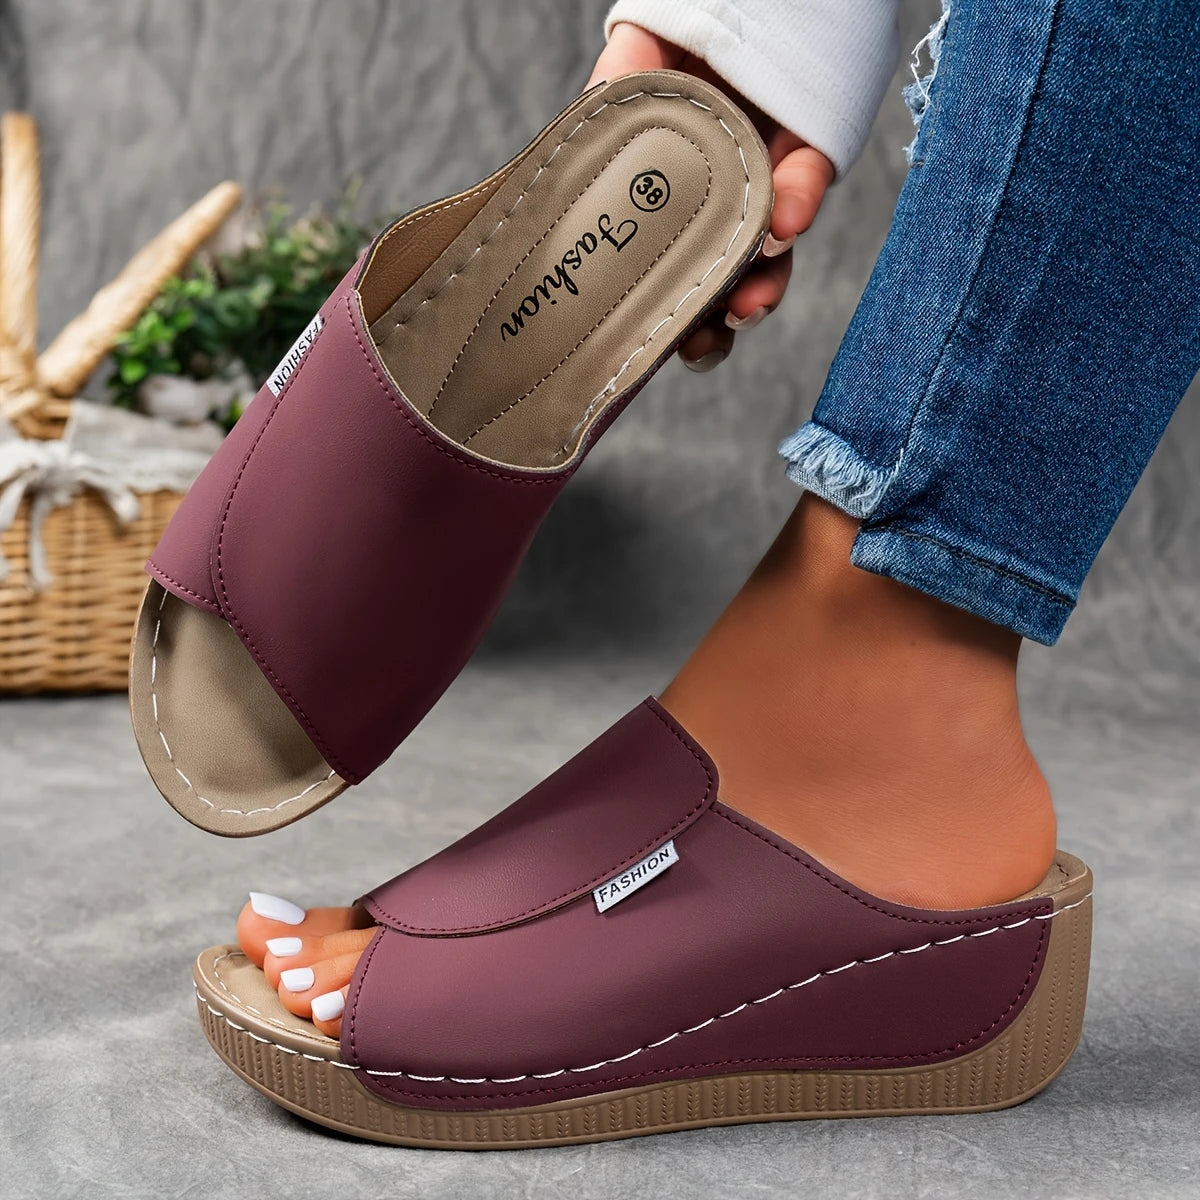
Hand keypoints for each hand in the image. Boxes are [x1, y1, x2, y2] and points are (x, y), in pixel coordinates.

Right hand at [588, 23, 833, 369]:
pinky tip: (786, 224)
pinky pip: (810, 174)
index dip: (675, 312)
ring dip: (764, 282)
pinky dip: (799, 199)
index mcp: (676, 193)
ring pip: (772, 246)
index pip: (676, 264)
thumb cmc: (676, 34)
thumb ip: (604, 109)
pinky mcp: (813, 143)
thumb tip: (570, 151)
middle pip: (726, 273)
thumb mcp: (628, 73)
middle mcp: (724, 195)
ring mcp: (768, 175)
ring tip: (747, 305)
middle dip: (717, 318)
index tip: (666, 349)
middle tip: (704, 347)